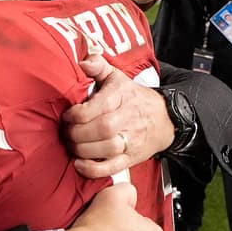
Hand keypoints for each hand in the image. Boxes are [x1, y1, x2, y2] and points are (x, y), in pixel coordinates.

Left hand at [63, 54, 173, 177]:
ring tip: (72, 145)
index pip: (98, 107)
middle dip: (77, 133)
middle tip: (66, 132)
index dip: (77, 113)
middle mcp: (127, 119)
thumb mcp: (117, 77)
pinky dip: (93, 169)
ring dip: (82, 150)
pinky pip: (112, 168)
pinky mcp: (130, 158)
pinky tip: (79, 164)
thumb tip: (84, 61)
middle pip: (101, 129)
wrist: (165, 119)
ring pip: (106, 149)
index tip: (67, 115)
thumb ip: (99, 66)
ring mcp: (130, 141)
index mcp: (121, 97)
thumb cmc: (133, 98)